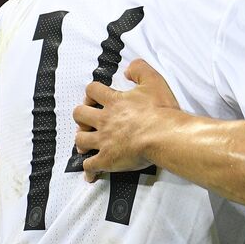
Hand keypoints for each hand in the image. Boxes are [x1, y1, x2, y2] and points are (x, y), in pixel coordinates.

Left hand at [72, 59, 179, 179]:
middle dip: (82, 116)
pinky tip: (90, 174)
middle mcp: (105, 120)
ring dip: (82, 141)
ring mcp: (104, 141)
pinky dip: (89, 170)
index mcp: (114, 102)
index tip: (95, 98)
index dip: (91, 93)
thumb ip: (140, 69)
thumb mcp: (154, 81)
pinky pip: (90, 165)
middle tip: (90, 120)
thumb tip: (128, 70)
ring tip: (87, 143)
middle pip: (79, 114)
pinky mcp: (107, 159)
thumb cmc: (161, 111)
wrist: (165, 135)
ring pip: (80, 140)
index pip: (92, 91)